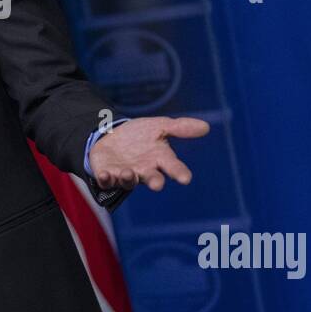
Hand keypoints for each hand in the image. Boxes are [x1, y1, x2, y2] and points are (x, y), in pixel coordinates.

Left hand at [87, 116, 210, 190]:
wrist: (112, 136)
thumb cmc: (140, 135)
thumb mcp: (159, 126)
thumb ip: (180, 127)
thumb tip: (206, 126)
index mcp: (159, 159)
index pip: (173, 167)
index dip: (179, 172)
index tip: (186, 178)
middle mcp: (144, 170)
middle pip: (152, 178)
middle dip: (154, 181)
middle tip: (157, 184)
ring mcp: (125, 174)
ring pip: (128, 181)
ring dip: (128, 178)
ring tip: (128, 172)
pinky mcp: (107, 175)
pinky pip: (106, 181)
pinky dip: (106, 179)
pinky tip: (104, 175)